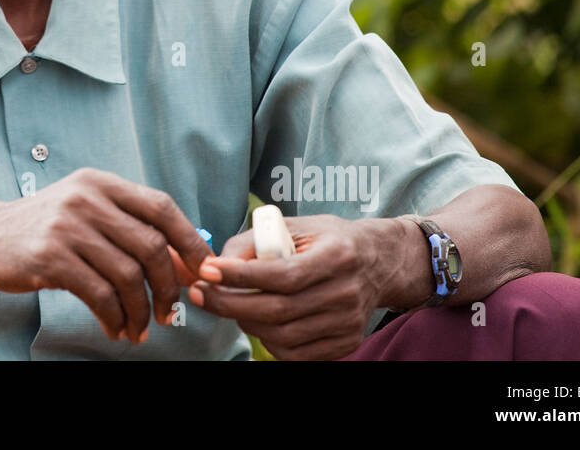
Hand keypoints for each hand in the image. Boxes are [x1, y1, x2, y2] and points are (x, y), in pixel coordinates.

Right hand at [0, 168, 211, 342]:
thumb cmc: (46, 228)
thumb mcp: (87, 213)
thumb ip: (130, 229)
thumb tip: (186, 264)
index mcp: (102, 183)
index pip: (161, 207)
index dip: (188, 240)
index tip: (203, 271)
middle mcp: (86, 198)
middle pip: (150, 246)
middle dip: (168, 286)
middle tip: (169, 312)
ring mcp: (67, 225)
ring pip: (127, 275)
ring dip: (140, 309)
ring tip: (139, 328)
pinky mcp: (50, 256)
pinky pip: (99, 294)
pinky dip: (114, 317)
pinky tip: (114, 327)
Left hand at [186, 214, 392, 359]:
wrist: (378, 263)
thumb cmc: (327, 239)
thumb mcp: (295, 226)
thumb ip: (254, 241)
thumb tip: (215, 265)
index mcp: (338, 255)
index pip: (282, 274)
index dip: (240, 276)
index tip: (207, 271)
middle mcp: (347, 292)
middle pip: (278, 310)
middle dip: (229, 303)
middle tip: (200, 292)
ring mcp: (348, 322)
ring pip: (283, 336)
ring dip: (245, 322)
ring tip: (227, 304)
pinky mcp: (345, 342)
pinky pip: (296, 354)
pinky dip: (268, 341)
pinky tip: (257, 321)